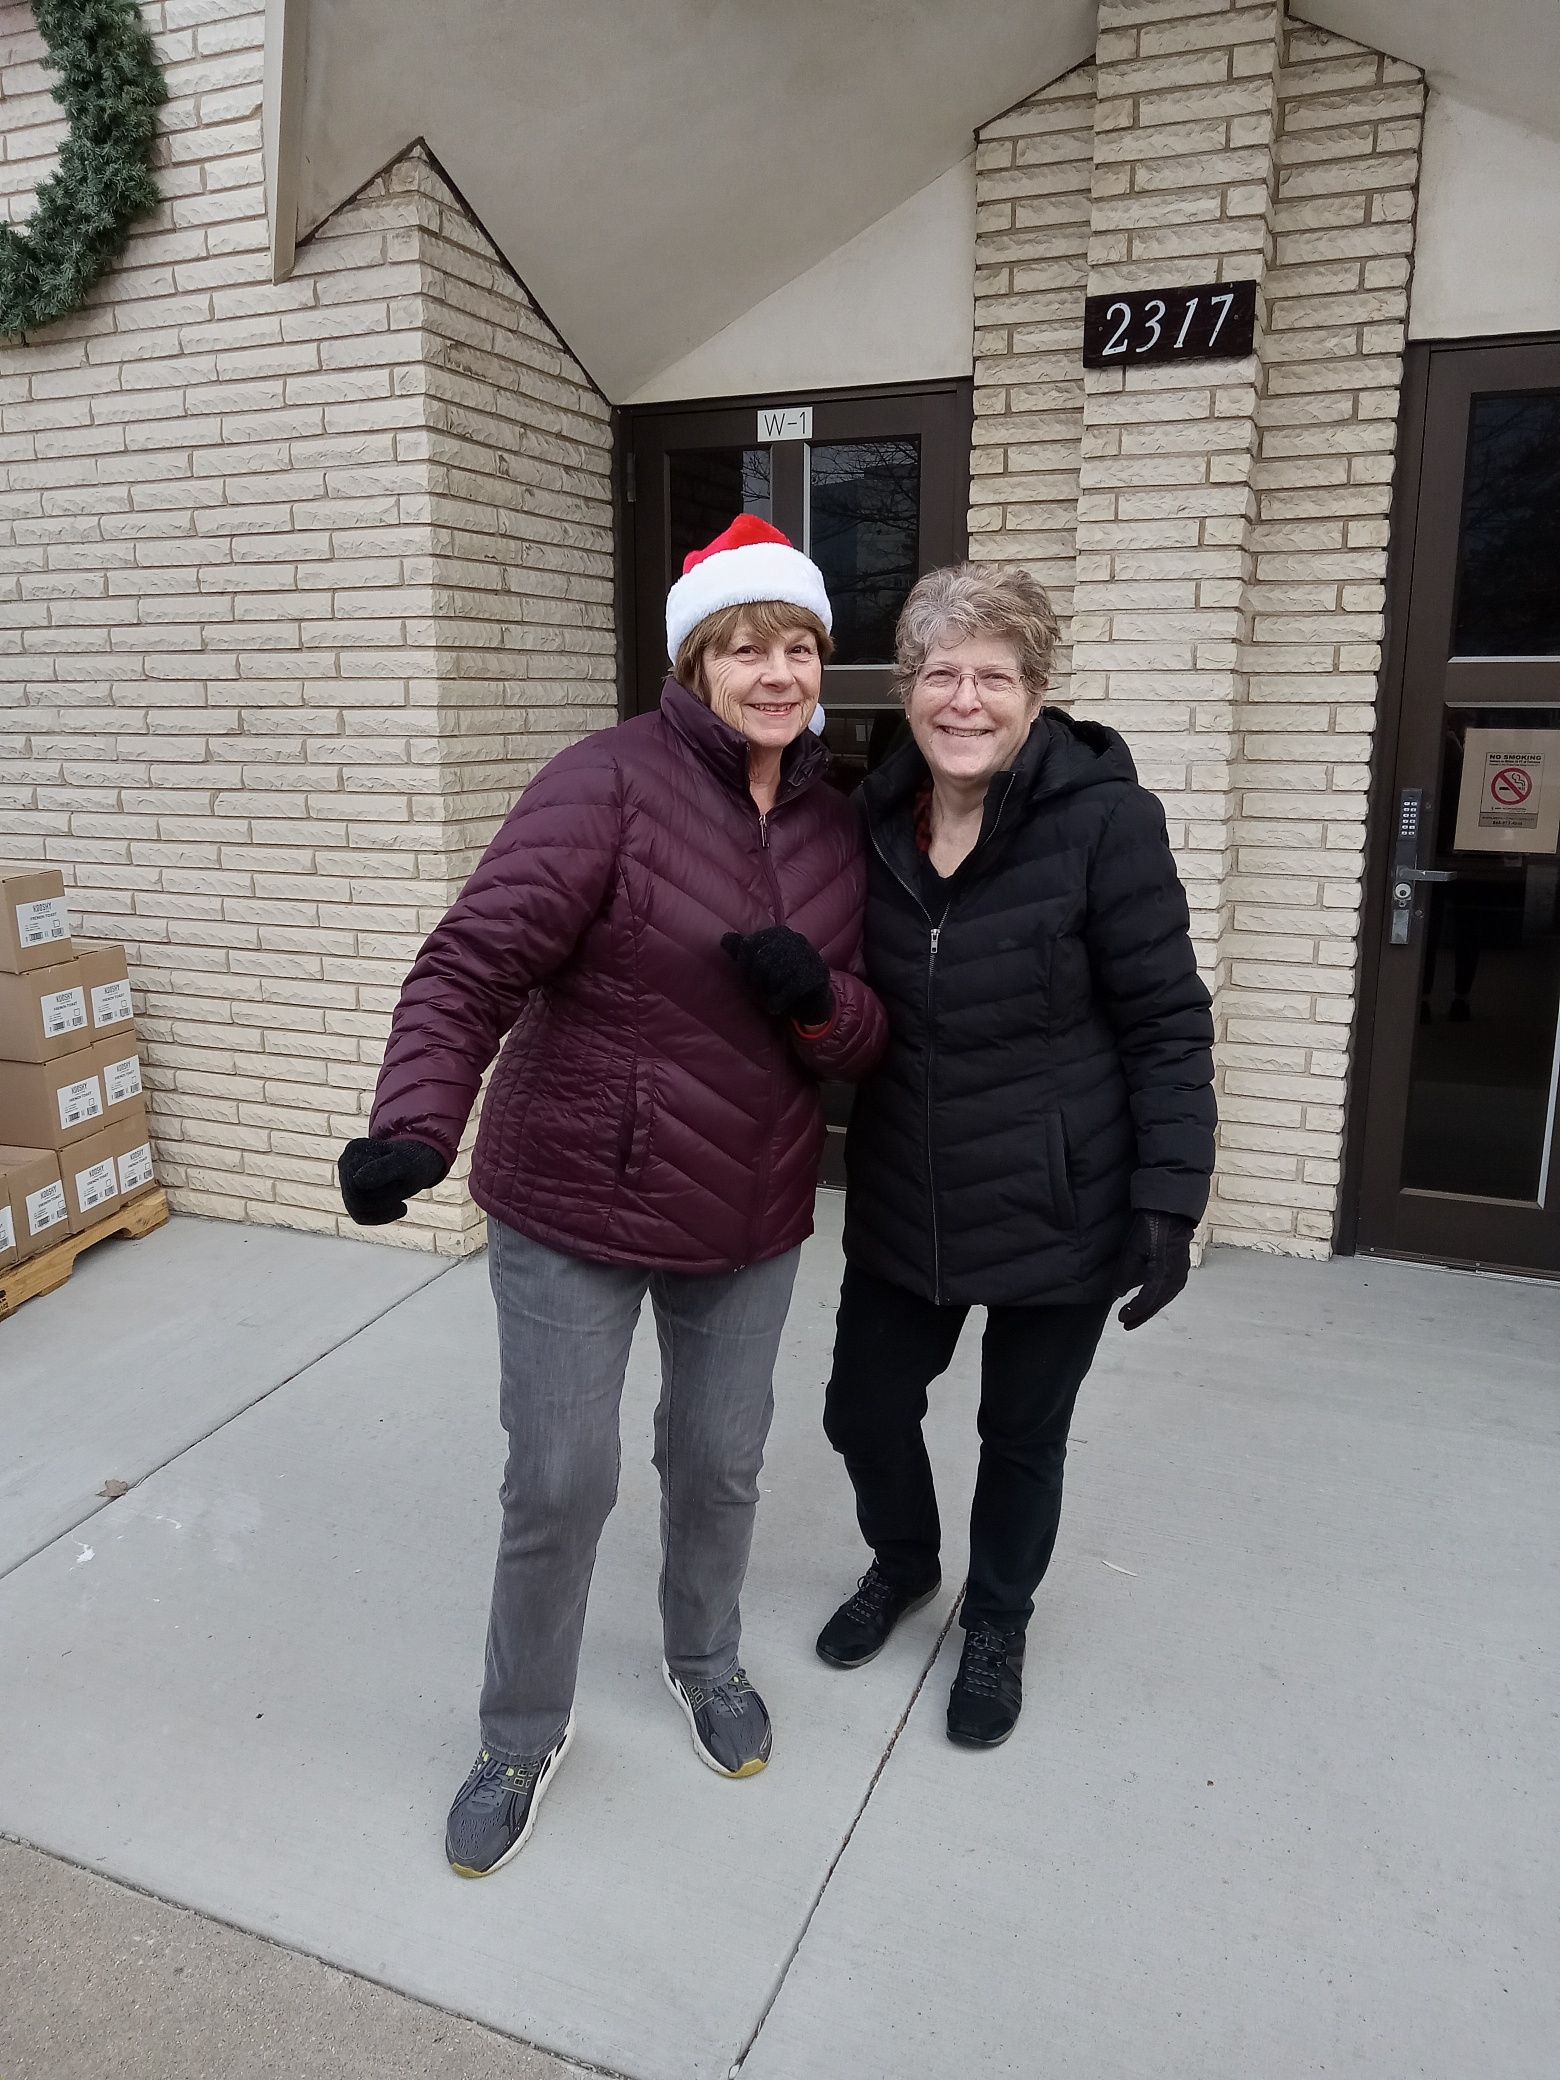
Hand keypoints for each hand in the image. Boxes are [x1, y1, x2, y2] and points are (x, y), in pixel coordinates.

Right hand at [338, 1136, 448, 1224]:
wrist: (417, 1163)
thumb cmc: (414, 1160)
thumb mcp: (407, 1163)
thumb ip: (384, 1169)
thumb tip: (357, 1181)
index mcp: (355, 1149)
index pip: (359, 1186)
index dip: (385, 1190)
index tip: (401, 1179)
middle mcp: (345, 1163)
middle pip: (356, 1200)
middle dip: (386, 1199)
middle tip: (401, 1186)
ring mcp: (345, 1180)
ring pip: (358, 1211)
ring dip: (386, 1207)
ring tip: (399, 1193)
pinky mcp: (351, 1196)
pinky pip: (361, 1217)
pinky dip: (383, 1215)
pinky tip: (398, 1206)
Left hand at [721, 926, 833, 1025]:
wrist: (811, 1003)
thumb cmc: (780, 983)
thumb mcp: (758, 967)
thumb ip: (742, 952)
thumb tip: (724, 939)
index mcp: (779, 934)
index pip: (749, 945)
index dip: (744, 966)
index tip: (750, 979)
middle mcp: (796, 939)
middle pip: (761, 959)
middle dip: (756, 981)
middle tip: (760, 993)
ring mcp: (809, 956)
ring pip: (776, 974)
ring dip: (768, 993)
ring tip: (770, 999)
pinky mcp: (818, 975)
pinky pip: (791, 988)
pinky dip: (779, 1002)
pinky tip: (776, 1008)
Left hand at [1114, 1211, 1194, 1330]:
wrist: (1170, 1213)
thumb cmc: (1149, 1229)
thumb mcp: (1132, 1250)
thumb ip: (1125, 1274)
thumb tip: (1118, 1294)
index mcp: (1162, 1275)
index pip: (1147, 1301)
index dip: (1134, 1312)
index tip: (1121, 1318)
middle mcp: (1175, 1279)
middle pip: (1157, 1303)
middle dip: (1142, 1315)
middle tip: (1127, 1324)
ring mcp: (1180, 1274)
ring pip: (1164, 1298)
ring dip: (1150, 1308)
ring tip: (1136, 1316)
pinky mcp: (1181, 1269)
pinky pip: (1169, 1290)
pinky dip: (1157, 1298)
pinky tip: (1149, 1300)